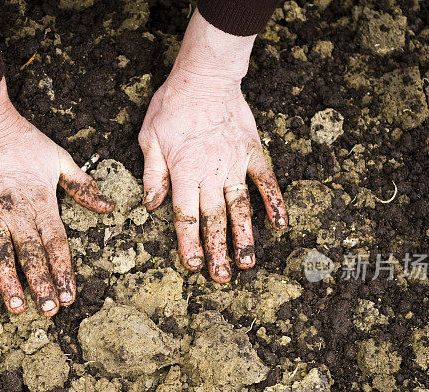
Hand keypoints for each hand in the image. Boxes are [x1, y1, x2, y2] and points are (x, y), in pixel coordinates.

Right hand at [0, 80, 112, 315]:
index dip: (63, 271)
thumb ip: (83, 187)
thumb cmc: (23, 140)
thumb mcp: (60, 159)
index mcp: (41, 202)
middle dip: (41, 284)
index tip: (69, 297)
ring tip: (16, 305)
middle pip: (31, 253)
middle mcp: (16, 210)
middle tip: (47, 311)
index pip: (56, 244)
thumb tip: (108, 208)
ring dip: (7, 279)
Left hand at [139, 9, 286, 282]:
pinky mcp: (252, 153)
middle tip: (222, 278)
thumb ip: (153, 174)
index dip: (189, 244)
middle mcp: (210, 173)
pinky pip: (266, 181)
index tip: (194, 266)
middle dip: (217, 251)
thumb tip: (151, 206)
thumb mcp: (149, 138)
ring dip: (244, 237)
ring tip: (247, 263)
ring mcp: (234, 164)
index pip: (185, 217)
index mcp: (183, 173)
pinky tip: (280, 225)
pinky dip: (274, 202)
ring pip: (240, 208)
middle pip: (214, 220)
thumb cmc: (172, 106)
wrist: (206, 76)